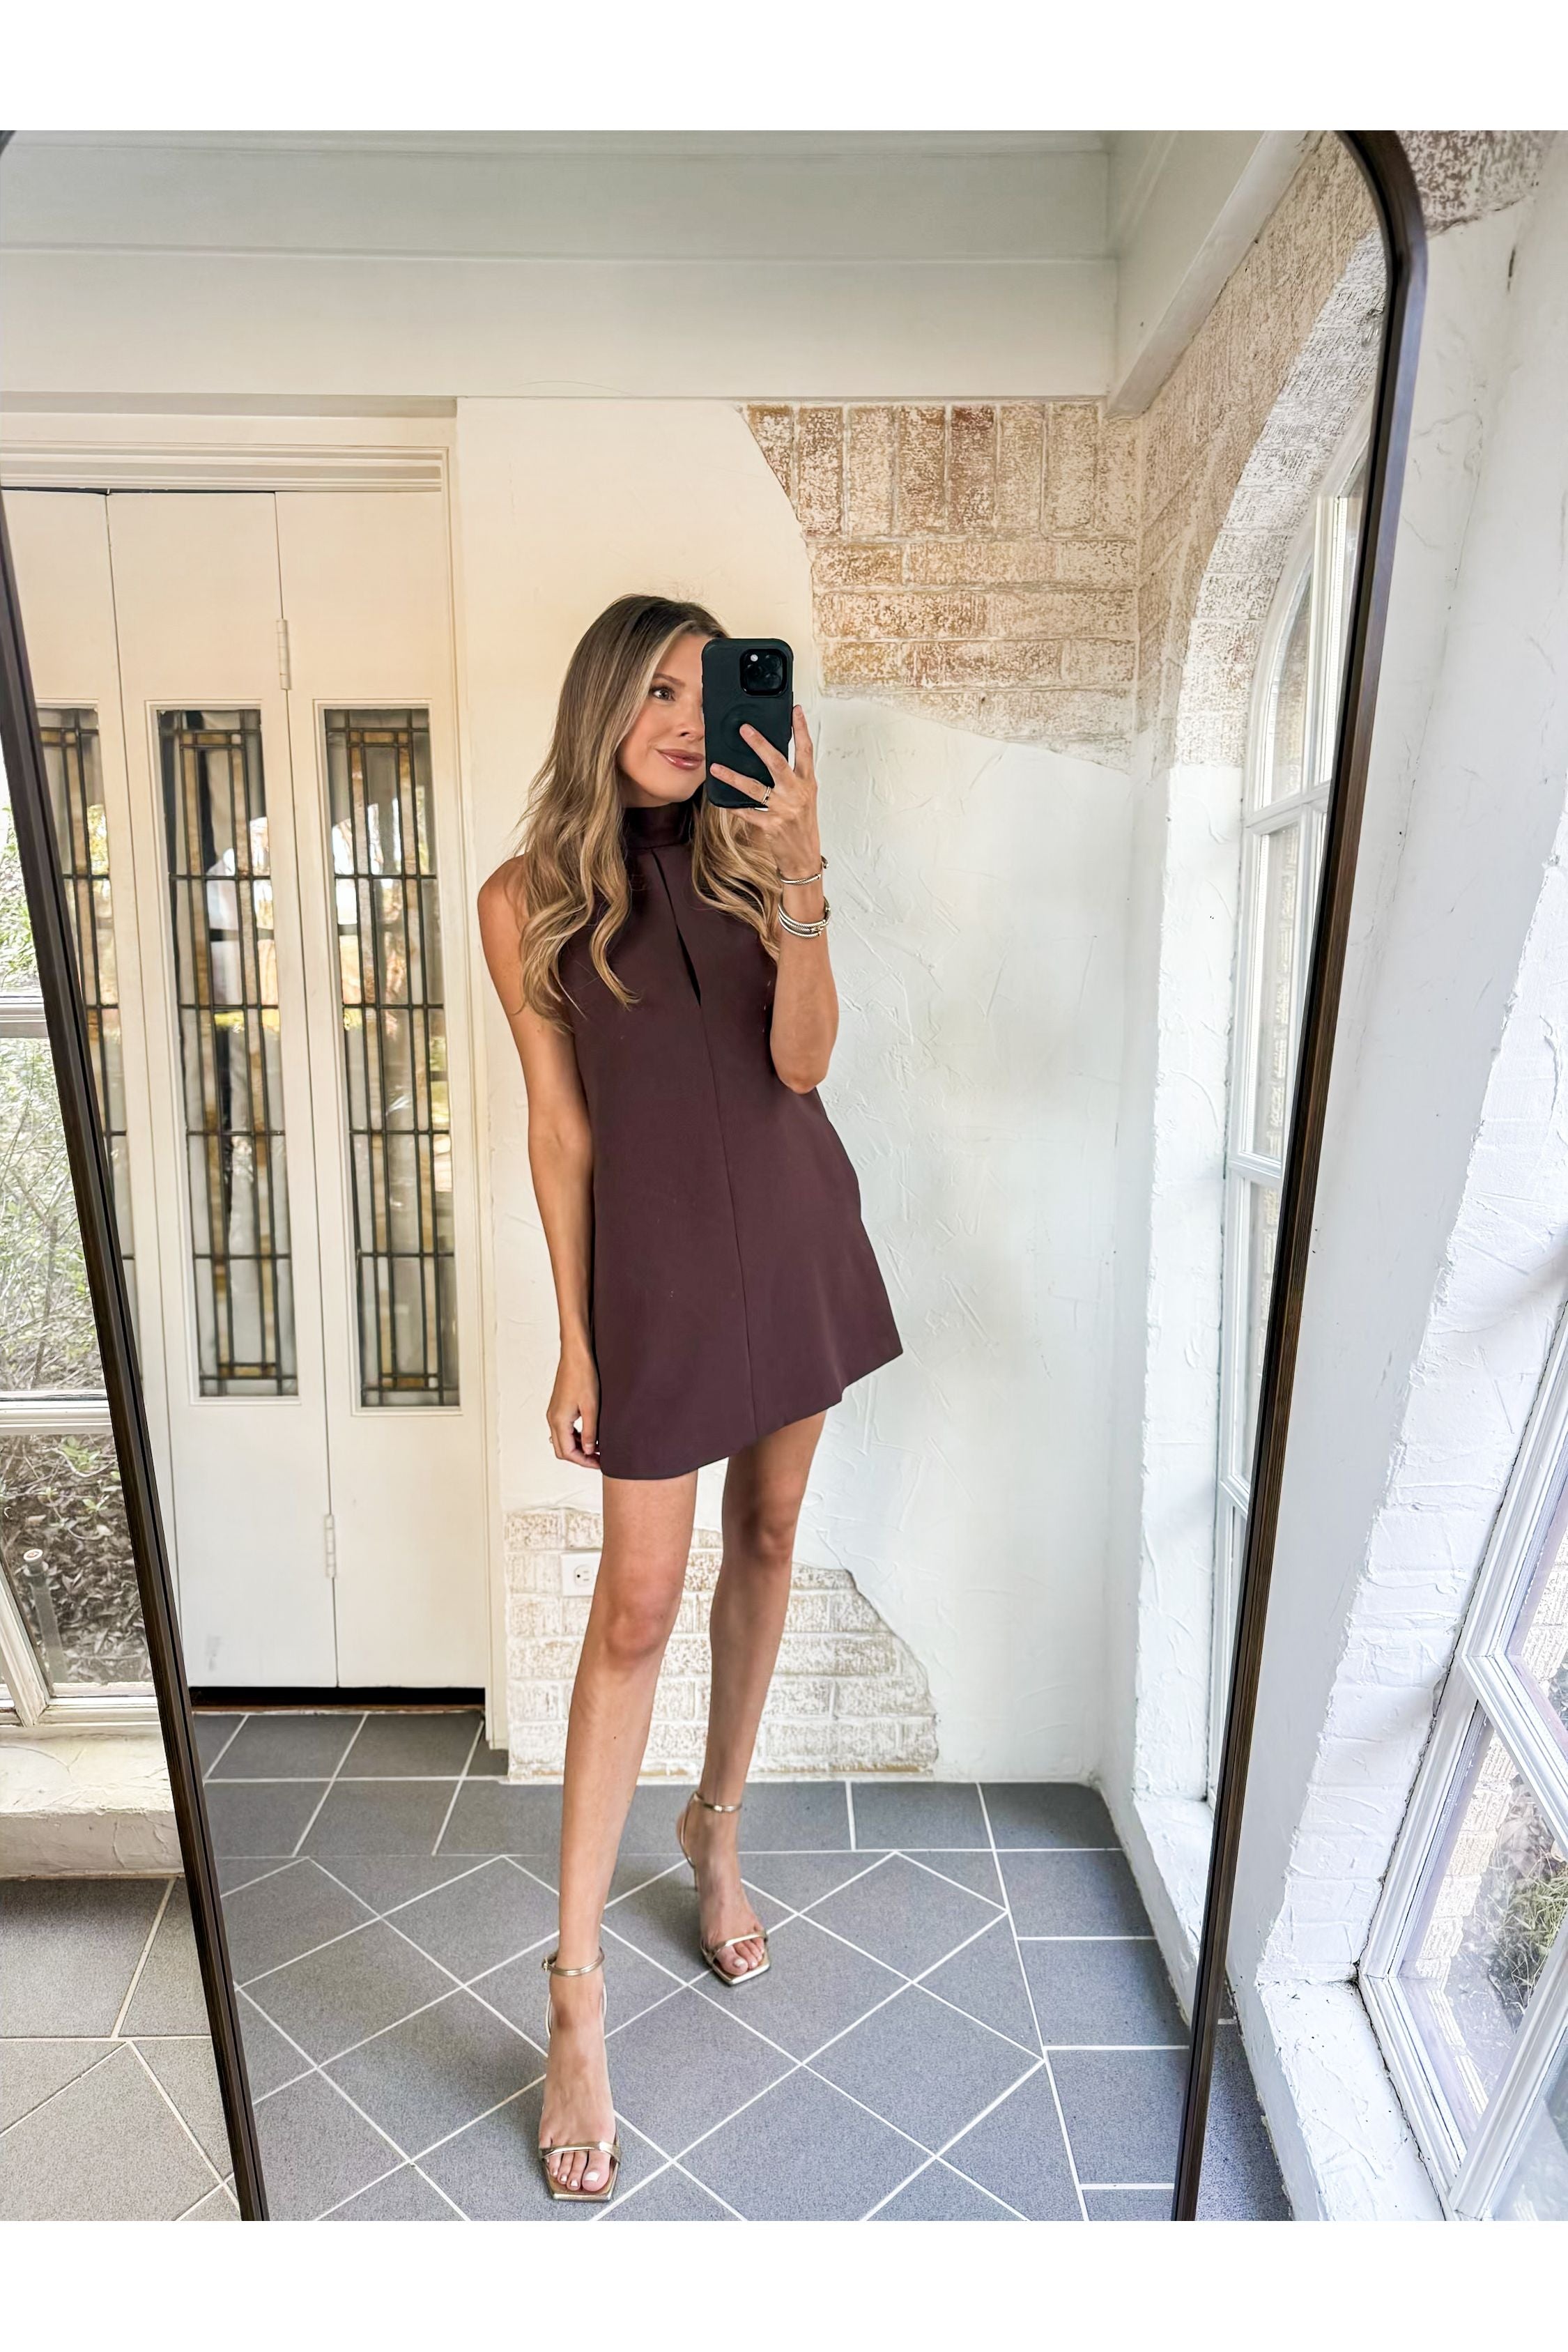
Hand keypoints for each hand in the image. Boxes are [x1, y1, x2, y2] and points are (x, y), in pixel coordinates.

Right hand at [548, 1344, 599, 1468]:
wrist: (576, 1356)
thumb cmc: (584, 1376)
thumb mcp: (591, 1408)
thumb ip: (590, 1432)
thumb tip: (589, 1450)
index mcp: (559, 1421)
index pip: (568, 1452)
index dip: (584, 1461)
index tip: (600, 1464)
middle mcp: (552, 1418)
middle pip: (562, 1450)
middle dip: (580, 1458)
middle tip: (599, 1460)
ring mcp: (554, 1413)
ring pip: (563, 1440)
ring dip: (578, 1448)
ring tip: (597, 1449)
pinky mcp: (558, 1408)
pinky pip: (564, 1430)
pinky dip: (575, 1437)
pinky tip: (590, 1435)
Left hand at [708, 705, 821, 879]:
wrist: (804, 858)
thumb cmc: (803, 826)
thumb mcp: (804, 798)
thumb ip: (793, 778)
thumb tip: (773, 756)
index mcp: (807, 784)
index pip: (806, 751)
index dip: (801, 730)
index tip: (795, 711)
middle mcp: (797, 794)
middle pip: (778, 763)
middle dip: (760, 745)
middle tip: (745, 729)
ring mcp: (784, 810)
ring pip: (755, 788)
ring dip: (733, 777)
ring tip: (716, 767)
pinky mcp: (771, 825)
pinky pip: (747, 813)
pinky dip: (733, 807)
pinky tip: (721, 801)